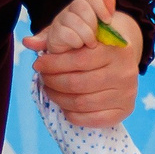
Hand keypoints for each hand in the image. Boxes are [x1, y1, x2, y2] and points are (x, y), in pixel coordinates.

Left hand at [23, 0, 142, 126]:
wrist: (124, 60)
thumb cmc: (96, 45)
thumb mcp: (80, 34)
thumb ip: (54, 36)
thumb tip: (28, 42)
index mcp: (116, 49)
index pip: (79, 60)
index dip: (54, 64)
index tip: (38, 64)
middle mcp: (125, 72)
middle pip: (78, 83)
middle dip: (53, 82)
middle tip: (43, 78)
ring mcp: (126, 93)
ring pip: (82, 103)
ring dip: (59, 98)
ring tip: (50, 90)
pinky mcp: (125, 110)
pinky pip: (92, 119)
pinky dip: (72, 114)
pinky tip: (64, 105)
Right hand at [24, 0, 103, 55]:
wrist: (73, 59)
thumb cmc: (91, 42)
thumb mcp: (103, 29)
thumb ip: (107, 13)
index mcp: (84, 6)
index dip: (101, 7)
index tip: (108, 21)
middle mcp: (70, 10)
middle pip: (80, 5)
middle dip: (91, 22)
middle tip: (96, 36)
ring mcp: (60, 21)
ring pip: (71, 19)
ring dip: (85, 33)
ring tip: (91, 44)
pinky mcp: (53, 35)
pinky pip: (64, 33)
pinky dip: (75, 41)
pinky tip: (79, 46)